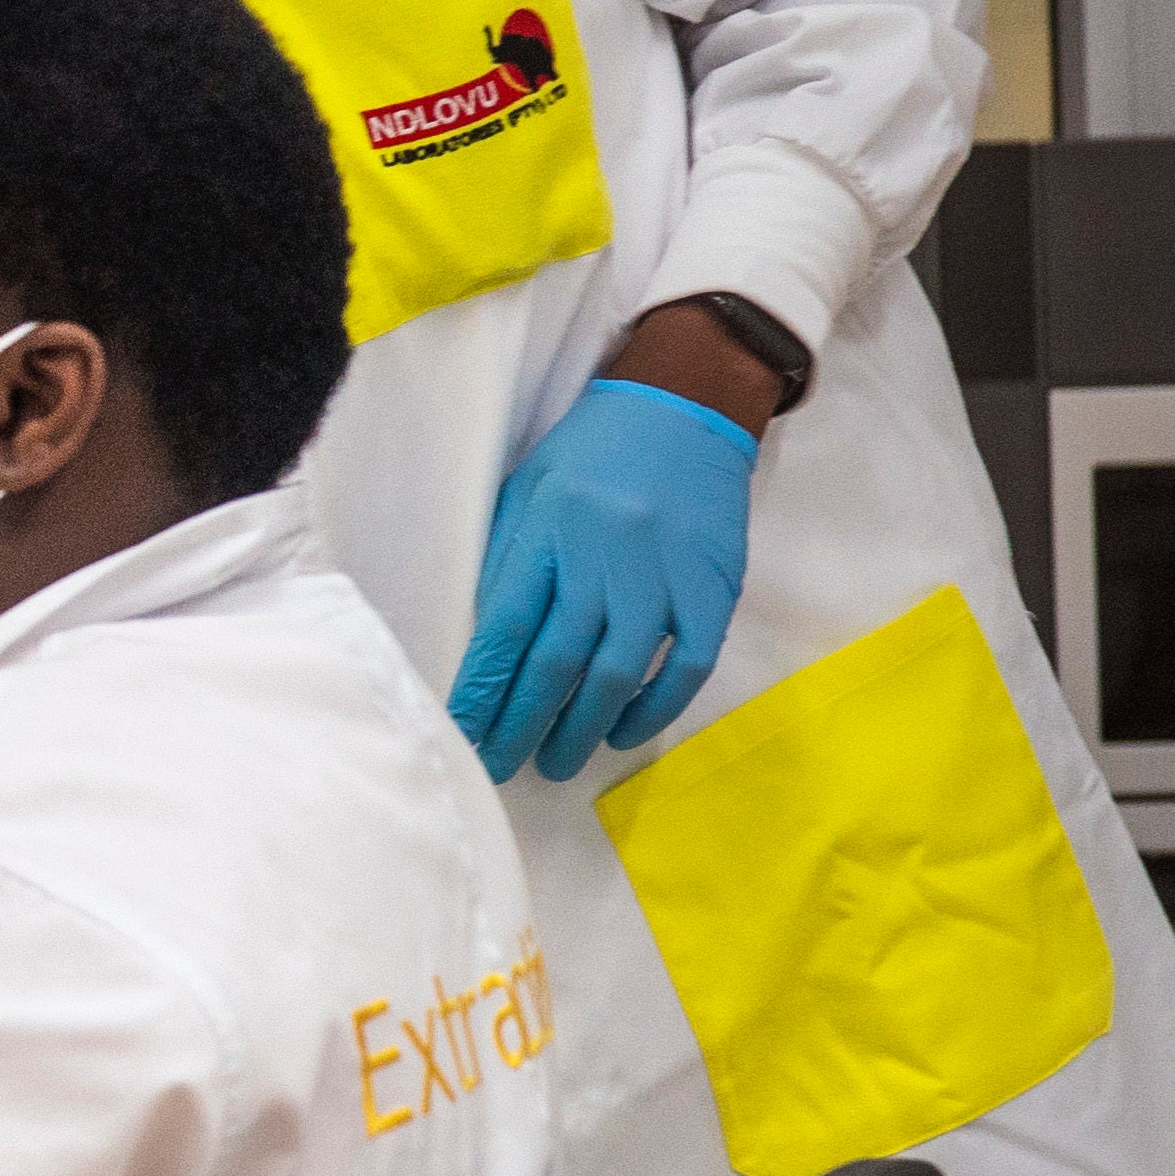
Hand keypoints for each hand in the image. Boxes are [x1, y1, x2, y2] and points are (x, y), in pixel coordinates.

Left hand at [449, 374, 759, 782]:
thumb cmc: (591, 455)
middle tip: (500, 766)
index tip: (462, 733)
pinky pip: (685, 668)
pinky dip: (654, 709)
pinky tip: (623, 732)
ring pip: (616, 675)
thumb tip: (482, 645)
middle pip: (554, 663)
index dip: (481, 691)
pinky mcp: (712, 590)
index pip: (503, 630)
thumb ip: (506, 561)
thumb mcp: (527, 492)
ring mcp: (663, 578)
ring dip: (581, 729)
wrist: (685, 409)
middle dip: (521, 725)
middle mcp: (603, 560)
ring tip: (554, 762)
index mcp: (547, 534)